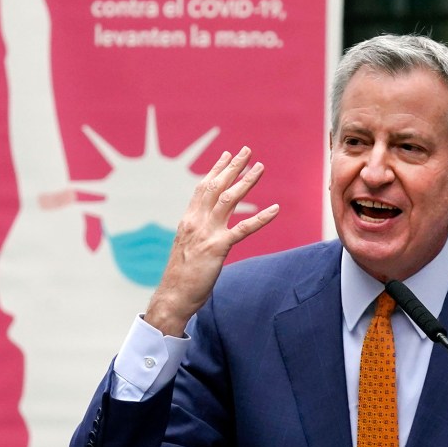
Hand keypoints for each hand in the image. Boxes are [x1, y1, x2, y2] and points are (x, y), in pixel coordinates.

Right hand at [145, 147, 279, 335]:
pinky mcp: (218, 248)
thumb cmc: (182, 274)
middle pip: (216, 186)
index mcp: (189, 220)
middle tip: (246, 150)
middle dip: (232, 167)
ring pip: (229, 200)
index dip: (216, 169)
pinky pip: (243, 229)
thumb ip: (199, 230)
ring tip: (260, 168)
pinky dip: (260, 218)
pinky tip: (275, 209)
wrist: (173, 295)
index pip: (203, 187)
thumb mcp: (188, 245)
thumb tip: (209, 220)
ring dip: (246, 182)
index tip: (228, 155)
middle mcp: (196, 222)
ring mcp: (207, 233)